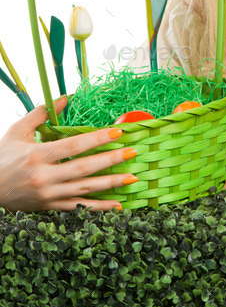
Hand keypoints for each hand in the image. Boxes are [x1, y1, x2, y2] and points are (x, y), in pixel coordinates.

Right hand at [0, 97, 132, 213]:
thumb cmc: (2, 157)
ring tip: (132, 178)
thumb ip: (41, 114)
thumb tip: (64, 98)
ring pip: (85, 189)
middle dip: (110, 160)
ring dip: (111, 184)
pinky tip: (117, 205)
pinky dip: (99, 208)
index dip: (96, 139)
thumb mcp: (17, 131)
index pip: (72, 146)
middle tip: (132, 152)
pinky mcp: (50, 207)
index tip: (117, 132)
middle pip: (83, 168)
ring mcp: (48, 194)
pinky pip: (79, 208)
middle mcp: (44, 176)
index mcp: (37, 155)